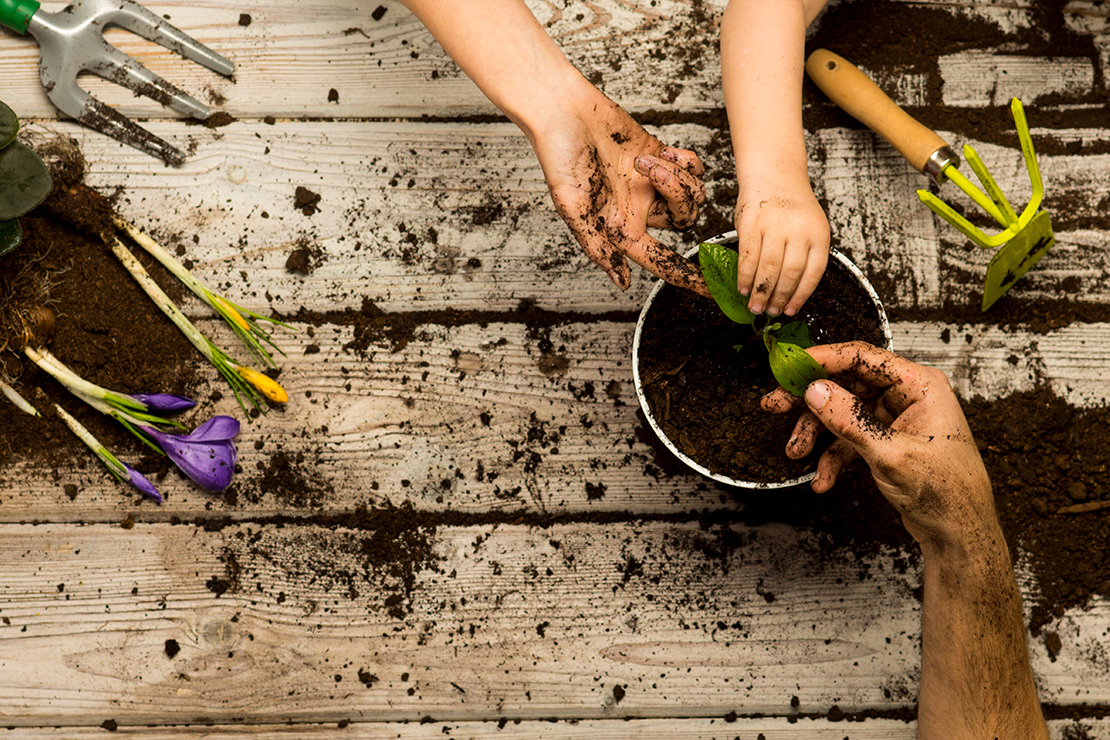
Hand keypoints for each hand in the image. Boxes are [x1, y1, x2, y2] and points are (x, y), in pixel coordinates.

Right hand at [529, 85, 708, 295]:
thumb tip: (621, 281)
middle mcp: (638, 208)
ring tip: (646, 159)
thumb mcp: (572, 207)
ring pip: (692, 193)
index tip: (711, 291)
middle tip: (651, 170)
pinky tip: (662, 151)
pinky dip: (685, 161)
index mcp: (620, 227)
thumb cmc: (558, 157)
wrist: (562, 111)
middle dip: (678, 195)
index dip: (687, 277)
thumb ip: (598, 246)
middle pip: (685, 220)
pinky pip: (692, 168)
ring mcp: (651, 182)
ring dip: (677, 174)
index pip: (660, 260)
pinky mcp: (657, 156)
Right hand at [734, 179, 828, 316]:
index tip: (790, 311)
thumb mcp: (808, 228)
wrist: (774, 175)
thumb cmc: (790, 208)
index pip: (813, 273)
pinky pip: (748, 256)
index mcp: (819, 234)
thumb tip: (787, 293)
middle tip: (768, 312)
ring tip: (755, 305)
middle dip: (778, 297)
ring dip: (760, 291)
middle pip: (790, 273)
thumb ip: (803, 254)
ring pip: (769, 268)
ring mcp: (775, 225)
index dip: (800, 296)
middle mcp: (799, 229)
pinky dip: (745, 276)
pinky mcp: (753, 223)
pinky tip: (743, 287)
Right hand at [761, 342, 994, 548]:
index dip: (820, 359)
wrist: (960, 533)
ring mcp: (896, 419)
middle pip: (846, 384)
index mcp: (919, 386)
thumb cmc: (946, 492)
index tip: (788, 367)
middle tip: (775, 405)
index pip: (861, 357)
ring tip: (796, 453)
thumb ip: (850, 420)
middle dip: (809, 400)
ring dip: (816, 434)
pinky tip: (822, 479)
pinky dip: (832, 457)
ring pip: (843, 414)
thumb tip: (815, 391)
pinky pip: (850, 439)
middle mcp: (907, 396)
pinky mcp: (887, 441)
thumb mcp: (890, 454)